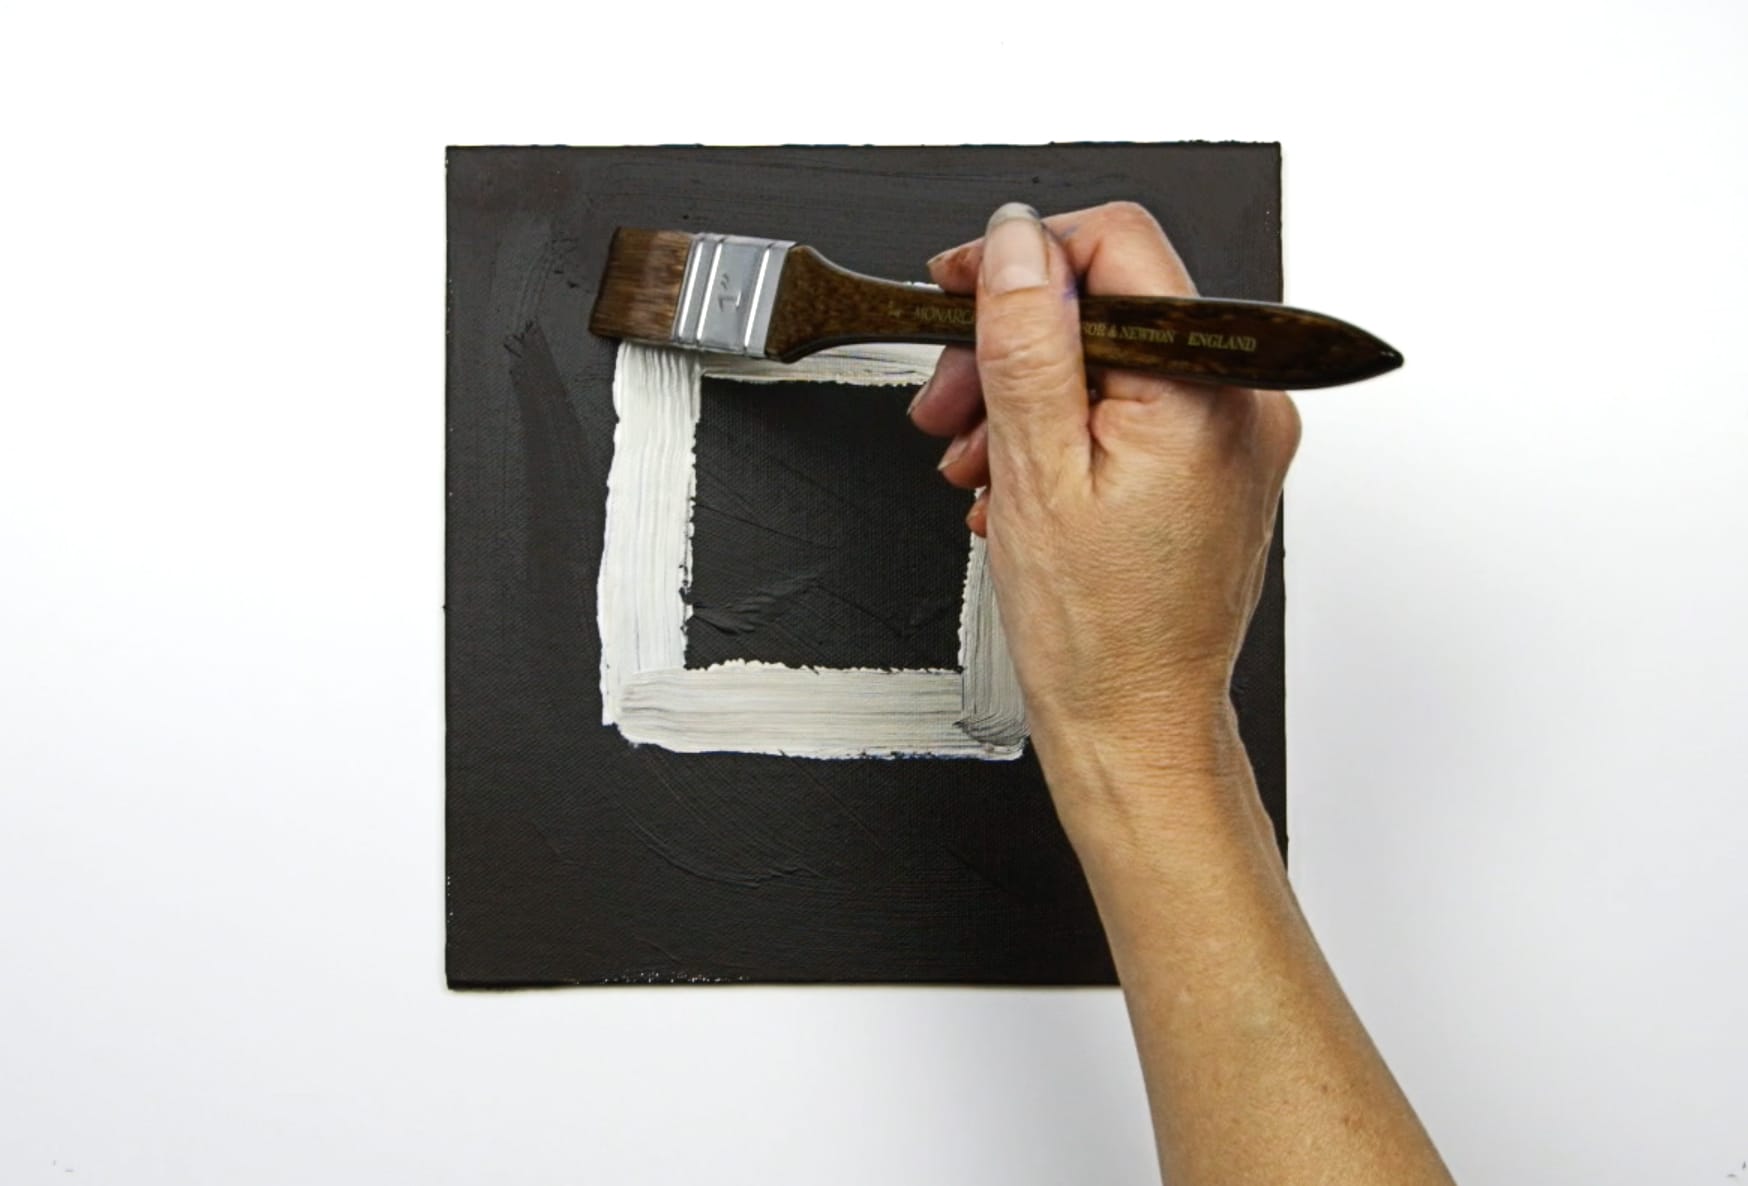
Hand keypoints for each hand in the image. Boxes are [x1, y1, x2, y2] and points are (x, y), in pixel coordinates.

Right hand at [911, 202, 1300, 793]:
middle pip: (1108, 302)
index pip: (1117, 242)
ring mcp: (1235, 432)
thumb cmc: (1099, 634)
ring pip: (1109, 355)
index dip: (1021, 257)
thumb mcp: (1036, 470)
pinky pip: (1130, 404)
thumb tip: (1014, 244)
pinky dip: (1063, 429)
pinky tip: (1018, 481)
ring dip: (1024, 394)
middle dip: (1010, 343)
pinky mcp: (1216, 462)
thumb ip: (1026, 340)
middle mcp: (1242, 398)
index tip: (960, 289)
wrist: (1136, 725)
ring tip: (977, 462)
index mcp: (1207, 388)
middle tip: (950, 402)